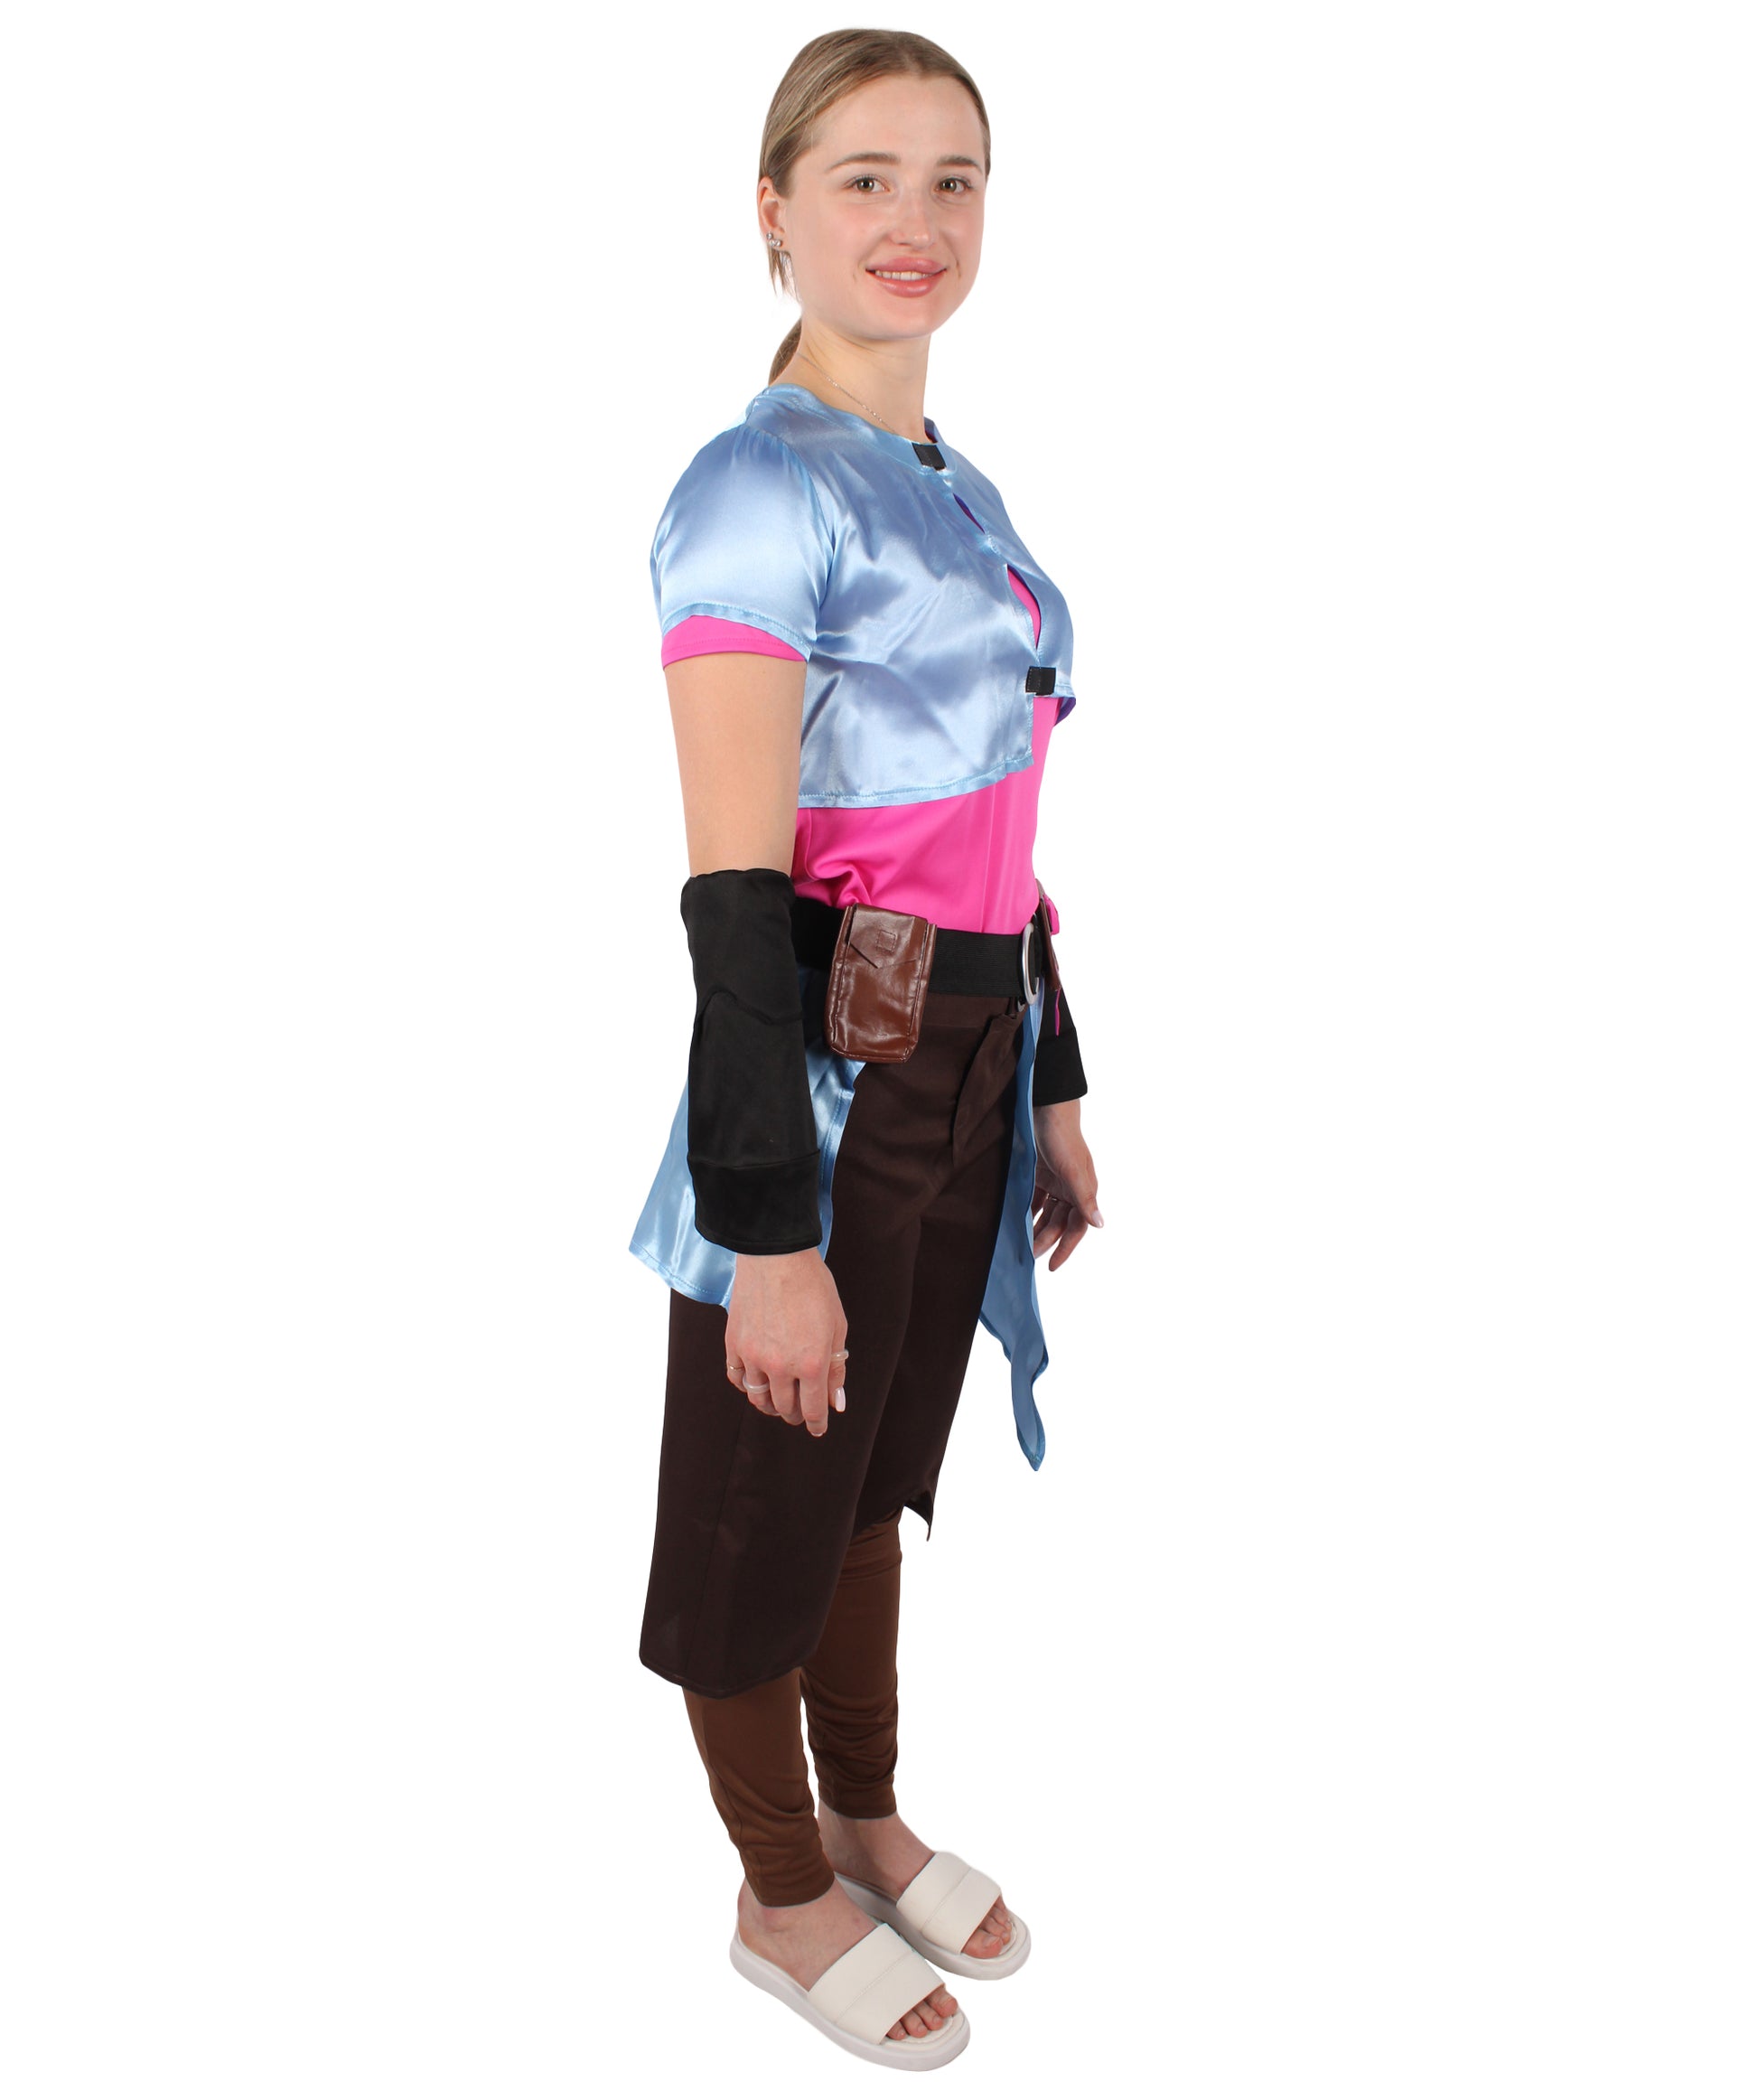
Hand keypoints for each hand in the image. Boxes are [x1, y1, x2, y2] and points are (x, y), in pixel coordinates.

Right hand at [724, 1248, 850, 1436]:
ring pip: (759, 1398)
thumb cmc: (813, 1287)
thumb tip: (837, 1402)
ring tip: (779, 1404)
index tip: (818, 1428)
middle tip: (801, 1412)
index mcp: (811, 1364)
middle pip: (785, 1408)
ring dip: (771, 1406)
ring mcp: (753, 1357)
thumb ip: (836, 1368)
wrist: (776, 1256)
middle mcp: (780, 1366)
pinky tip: (757, 1383)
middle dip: (796, 1414)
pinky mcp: (733, 1344)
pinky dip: (748, 1386)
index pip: (813, 1409)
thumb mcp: (837, 1326)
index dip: (817, 1423)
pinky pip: (738, 1378)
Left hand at [1031, 1099, 1102, 1270]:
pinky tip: (1017, 1221)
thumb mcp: (1071, 1170)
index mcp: (1084, 1190)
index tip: (1052, 1267)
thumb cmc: (1061, 1136)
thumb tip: (1100, 1225)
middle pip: (1059, 1223)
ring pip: (1047, 1213)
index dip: (1066, 1248)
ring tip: (1021, 1244)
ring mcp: (1056, 1181)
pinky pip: (1035, 1199)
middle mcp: (1072, 1188)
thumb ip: (1084, 1198)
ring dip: (1036, 1228)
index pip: (1077, 1227)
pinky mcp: (1041, 1173)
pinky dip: (1027, 1211)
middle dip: (1045, 1240)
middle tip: (1027, 1256)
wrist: (1046, 1107)